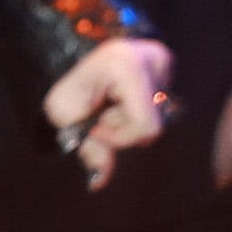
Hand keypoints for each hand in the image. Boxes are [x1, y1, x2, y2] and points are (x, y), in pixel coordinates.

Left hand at [43, 34, 177, 189]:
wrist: (65, 50)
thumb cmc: (65, 84)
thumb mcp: (65, 116)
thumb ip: (89, 148)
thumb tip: (99, 181)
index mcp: (128, 67)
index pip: (146, 125)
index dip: (121, 137)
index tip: (97, 128)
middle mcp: (154, 59)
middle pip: (155, 122)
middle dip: (124, 128)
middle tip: (101, 116)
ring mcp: (163, 61)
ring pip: (158, 115)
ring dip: (129, 120)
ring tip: (109, 106)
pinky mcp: (166, 65)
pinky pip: (157, 104)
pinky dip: (136, 110)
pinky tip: (120, 100)